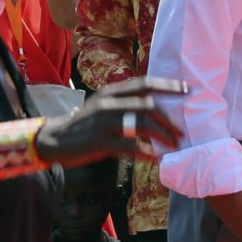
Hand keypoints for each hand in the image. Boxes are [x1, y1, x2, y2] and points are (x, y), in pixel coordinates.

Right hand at [36, 75, 184, 166]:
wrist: (53, 140)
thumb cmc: (85, 125)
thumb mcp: (104, 107)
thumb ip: (126, 104)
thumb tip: (156, 108)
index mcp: (111, 92)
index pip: (145, 83)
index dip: (168, 85)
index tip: (188, 90)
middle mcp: (108, 103)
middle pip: (147, 105)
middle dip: (169, 119)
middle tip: (182, 132)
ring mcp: (102, 121)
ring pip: (140, 124)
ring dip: (162, 135)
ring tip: (174, 145)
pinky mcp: (97, 141)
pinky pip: (128, 147)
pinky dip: (145, 152)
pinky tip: (156, 158)